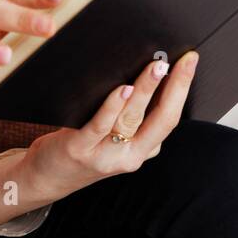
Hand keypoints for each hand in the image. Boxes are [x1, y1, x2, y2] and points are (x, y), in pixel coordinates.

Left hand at [15, 50, 199, 204]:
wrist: (47, 176)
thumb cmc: (84, 147)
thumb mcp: (118, 138)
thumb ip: (135, 115)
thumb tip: (151, 71)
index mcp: (142, 149)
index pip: (170, 118)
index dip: (182, 89)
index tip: (190, 62)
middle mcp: (129, 156)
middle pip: (160, 120)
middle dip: (174, 87)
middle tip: (181, 61)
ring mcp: (105, 154)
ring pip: (132, 119)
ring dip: (146, 90)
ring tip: (155, 68)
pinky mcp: (79, 148)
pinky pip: (100, 125)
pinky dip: (113, 106)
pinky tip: (122, 89)